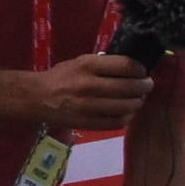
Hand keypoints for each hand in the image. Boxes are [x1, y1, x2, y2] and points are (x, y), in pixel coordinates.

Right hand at [27, 53, 151, 130]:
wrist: (37, 98)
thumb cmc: (61, 77)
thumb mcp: (80, 62)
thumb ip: (104, 65)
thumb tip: (132, 69)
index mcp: (87, 65)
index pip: (126, 66)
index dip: (140, 69)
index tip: (142, 71)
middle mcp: (89, 85)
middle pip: (129, 87)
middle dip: (144, 86)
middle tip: (147, 86)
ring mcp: (88, 106)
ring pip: (126, 106)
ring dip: (137, 103)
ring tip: (137, 99)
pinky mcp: (87, 123)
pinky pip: (116, 122)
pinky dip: (127, 117)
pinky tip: (126, 113)